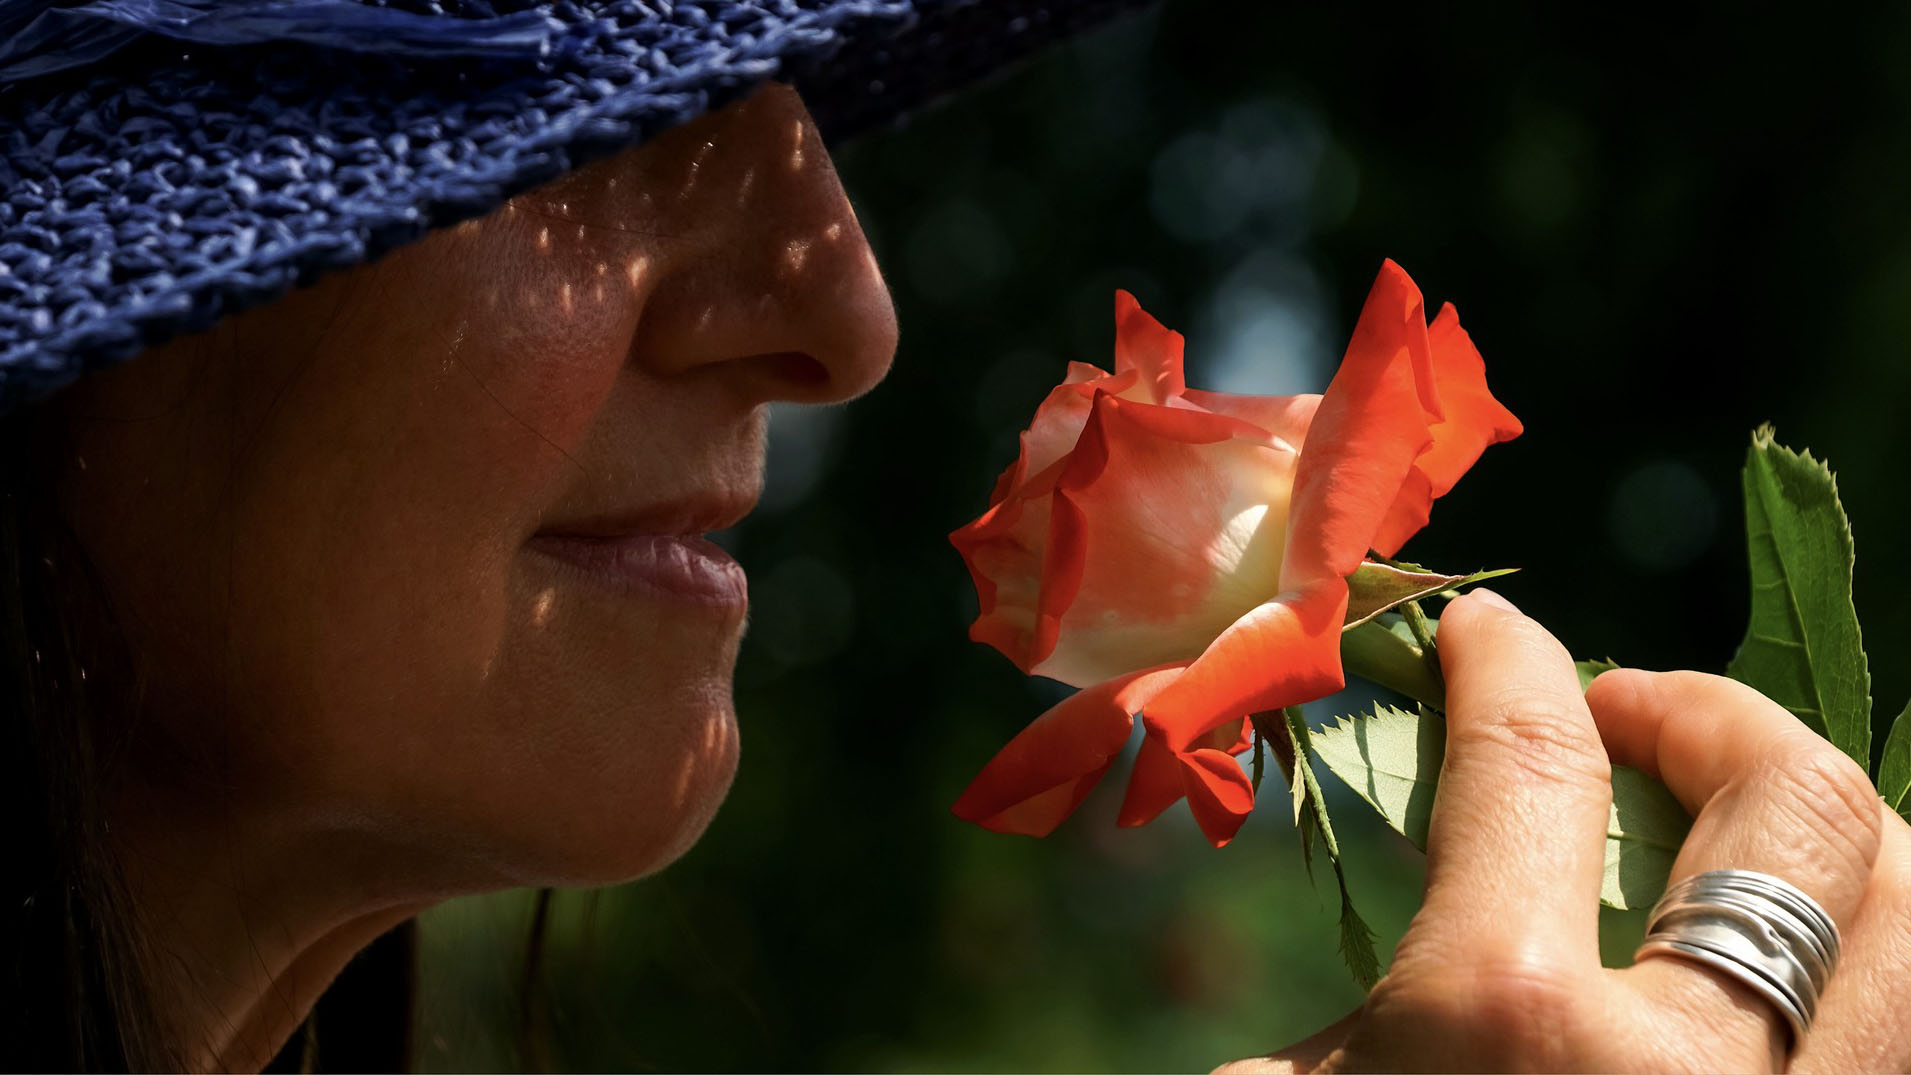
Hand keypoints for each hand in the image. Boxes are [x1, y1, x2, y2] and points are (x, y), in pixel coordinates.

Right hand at [1219, 589, 1910, 1072]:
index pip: (1534, 764)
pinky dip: (1861, 928)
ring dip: (1815, 815)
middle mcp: (1693, 1062)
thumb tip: (1367, 805)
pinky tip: (1772, 927)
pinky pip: (1905, 1007)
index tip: (1485, 635)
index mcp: (1510, 1023)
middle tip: (1619, 715)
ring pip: (1908, 899)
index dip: (1508, 664)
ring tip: (1718, 811)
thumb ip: (1339, 958)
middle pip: (1791, 801)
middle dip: (1705, 712)